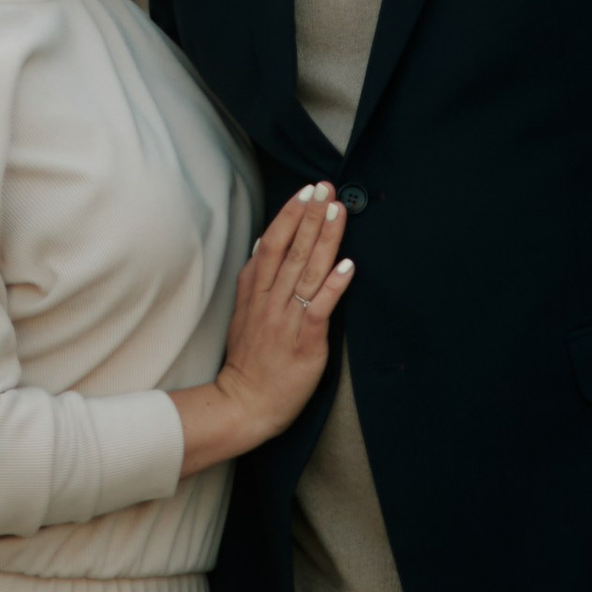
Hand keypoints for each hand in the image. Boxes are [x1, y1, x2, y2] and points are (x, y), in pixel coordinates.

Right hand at [173, 186, 352, 480]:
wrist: (244, 404)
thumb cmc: (249, 361)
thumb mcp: (243, 313)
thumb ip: (256, 281)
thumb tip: (264, 245)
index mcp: (255, 291)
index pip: (273, 243)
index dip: (290, 215)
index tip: (305, 191)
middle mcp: (270, 299)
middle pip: (292, 249)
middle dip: (310, 216)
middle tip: (325, 188)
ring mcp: (287, 318)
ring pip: (307, 270)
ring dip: (324, 239)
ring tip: (337, 211)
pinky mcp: (305, 340)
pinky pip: (320, 307)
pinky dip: (334, 285)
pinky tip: (348, 265)